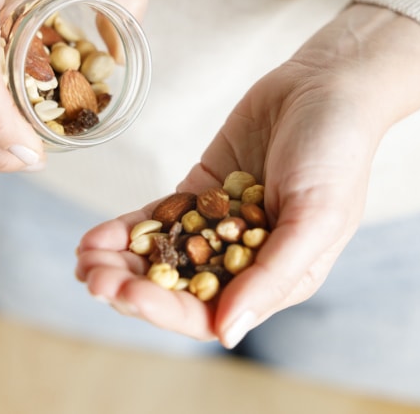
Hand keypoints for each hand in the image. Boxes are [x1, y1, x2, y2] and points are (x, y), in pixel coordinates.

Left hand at [76, 4, 419, 346]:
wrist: (324, 85)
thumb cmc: (336, 152)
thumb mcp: (315, 217)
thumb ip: (273, 276)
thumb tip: (227, 334)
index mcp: (276, 278)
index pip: (209, 313)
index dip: (162, 310)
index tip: (124, 294)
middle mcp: (243, 258)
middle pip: (176, 289)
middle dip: (131, 286)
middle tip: (91, 276)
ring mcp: (217, 225)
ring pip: (161, 255)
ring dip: (120, 261)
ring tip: (83, 256)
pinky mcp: (199, 193)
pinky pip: (158, 217)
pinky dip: (126, 228)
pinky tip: (96, 234)